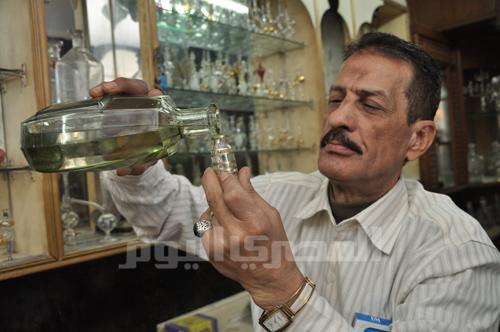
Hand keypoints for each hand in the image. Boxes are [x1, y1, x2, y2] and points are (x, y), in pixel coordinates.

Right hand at [89, 77, 162, 175]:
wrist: (138, 151)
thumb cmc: (148, 151)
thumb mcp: (147, 158)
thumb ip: (140, 164)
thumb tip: (124, 171)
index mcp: (157, 113)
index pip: (157, 98)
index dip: (154, 95)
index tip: (151, 95)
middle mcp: (143, 103)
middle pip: (136, 87)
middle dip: (123, 85)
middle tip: (109, 90)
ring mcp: (128, 102)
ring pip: (119, 89)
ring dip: (107, 88)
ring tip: (95, 94)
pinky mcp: (114, 104)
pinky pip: (107, 95)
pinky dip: (99, 94)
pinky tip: (92, 97)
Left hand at [200, 167, 303, 309]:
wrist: (270, 278)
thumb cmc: (274, 244)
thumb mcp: (270, 215)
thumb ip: (251, 193)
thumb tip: (240, 172)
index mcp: (255, 224)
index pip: (231, 192)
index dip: (225, 178)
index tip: (223, 171)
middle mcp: (235, 236)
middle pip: (214, 199)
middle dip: (210, 181)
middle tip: (210, 172)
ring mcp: (221, 246)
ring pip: (208, 212)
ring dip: (215, 207)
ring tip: (231, 215)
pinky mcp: (211, 254)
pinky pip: (206, 227)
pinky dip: (213, 222)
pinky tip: (226, 230)